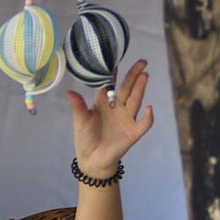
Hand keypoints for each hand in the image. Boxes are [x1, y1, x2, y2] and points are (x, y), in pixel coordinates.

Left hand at [67, 59, 153, 178]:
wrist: (92, 159)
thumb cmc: (85, 138)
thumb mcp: (80, 121)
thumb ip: (78, 106)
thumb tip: (69, 91)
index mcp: (104, 102)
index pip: (110, 84)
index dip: (113, 73)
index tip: (115, 60)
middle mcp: (117, 107)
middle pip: (127, 88)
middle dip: (134, 75)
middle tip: (142, 62)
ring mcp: (126, 119)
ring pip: (136, 101)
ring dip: (140, 89)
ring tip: (144, 76)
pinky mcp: (133, 132)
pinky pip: (143, 124)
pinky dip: (148, 117)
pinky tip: (149, 108)